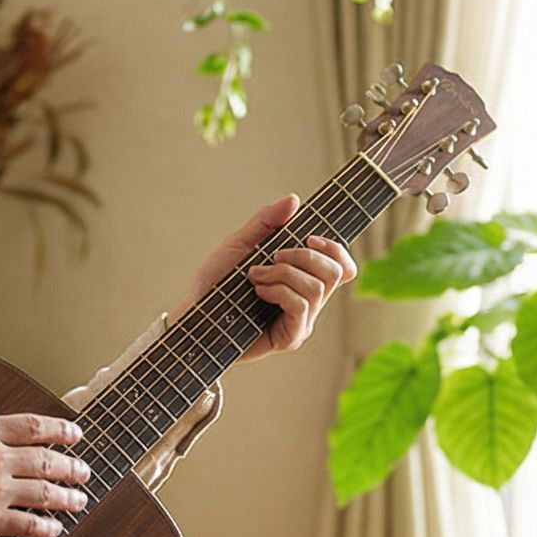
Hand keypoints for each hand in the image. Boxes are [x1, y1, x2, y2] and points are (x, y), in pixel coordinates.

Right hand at [0, 365, 88, 536]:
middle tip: (85, 472)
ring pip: (45, 492)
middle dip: (72, 467)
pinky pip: (28, 524)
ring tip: (79, 502)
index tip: (76, 435)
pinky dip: (46, 528)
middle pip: (47, 460)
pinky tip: (54, 530)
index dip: (61, 430)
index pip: (33, 426)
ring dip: (67, 498)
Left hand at [179, 194, 356, 364]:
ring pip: (317, 288)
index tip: (308, 237)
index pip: (343, 267)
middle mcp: (308, 301)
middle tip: (273, 257)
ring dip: (283, 273)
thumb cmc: (215, 282)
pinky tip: (258, 291)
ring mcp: (301, 321)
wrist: (193, 313)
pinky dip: (279, 291)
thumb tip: (293, 200)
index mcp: (303, 279)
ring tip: (255, 276)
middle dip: (304, 256)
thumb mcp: (240, 244)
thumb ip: (266, 222)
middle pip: (335, 273)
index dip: (335, 249)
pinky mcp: (290, 337)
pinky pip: (300, 306)